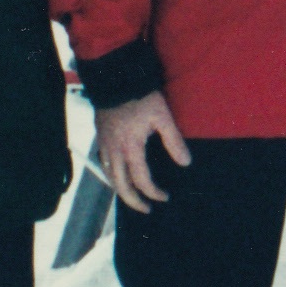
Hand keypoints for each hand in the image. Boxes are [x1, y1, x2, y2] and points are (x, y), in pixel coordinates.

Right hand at [95, 92, 189, 213]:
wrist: (116, 78)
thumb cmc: (141, 97)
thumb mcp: (162, 117)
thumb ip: (174, 142)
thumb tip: (185, 163)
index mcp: (130, 148)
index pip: (141, 180)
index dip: (154, 193)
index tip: (164, 197)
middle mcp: (114, 151)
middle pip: (120, 186)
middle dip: (133, 201)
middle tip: (146, 208)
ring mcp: (104, 144)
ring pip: (109, 177)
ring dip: (121, 190)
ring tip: (133, 196)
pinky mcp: (100, 137)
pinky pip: (103, 164)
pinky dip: (112, 176)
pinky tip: (120, 175)